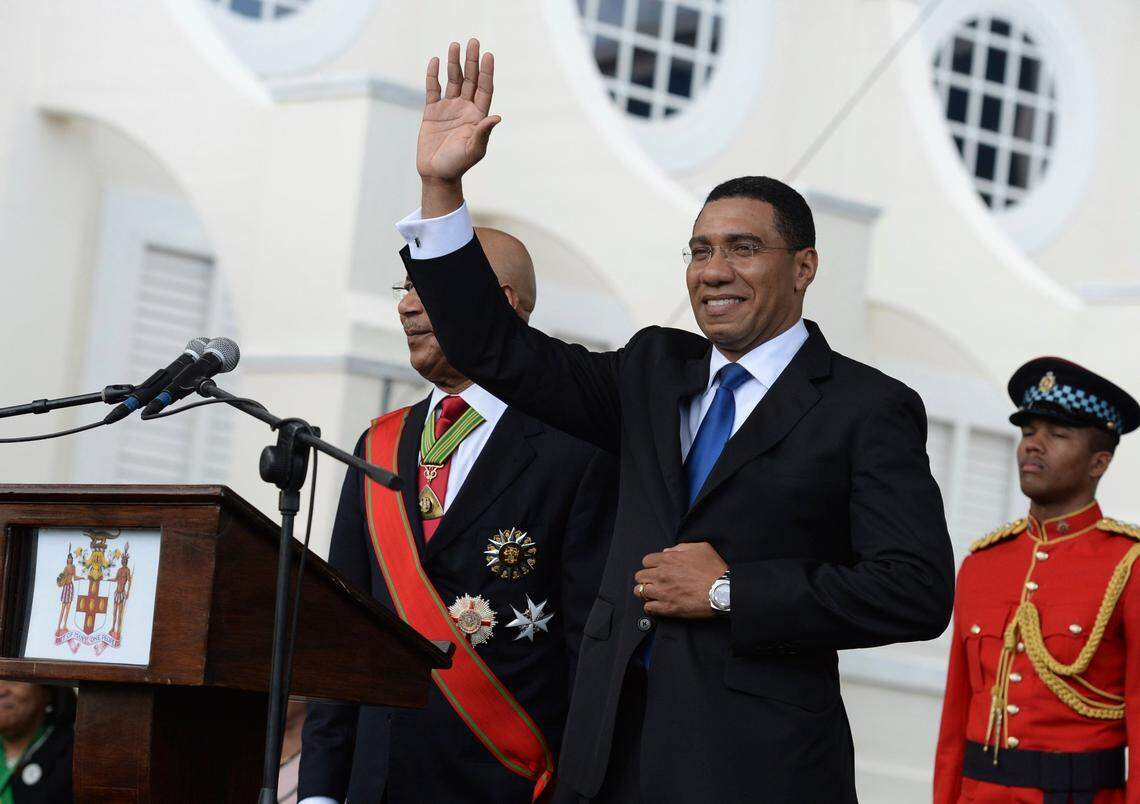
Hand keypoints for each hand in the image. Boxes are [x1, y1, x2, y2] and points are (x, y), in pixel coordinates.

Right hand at [418, 39, 500, 184]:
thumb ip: (483, 133)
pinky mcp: (432, 111)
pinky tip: (435, 61)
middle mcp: (464, 109)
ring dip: (454, 63)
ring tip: (454, 45)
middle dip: (471, 61)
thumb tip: (497, 117)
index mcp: (477, 116)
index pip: (484, 89)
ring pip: (452, 80)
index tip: (488, 55)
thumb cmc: (458, 165)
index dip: (486, 72)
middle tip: (473, 41)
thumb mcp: (474, 150)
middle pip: (470, 80)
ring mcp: (448, 108)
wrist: (437, 174)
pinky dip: (433, 75)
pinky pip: (433, 89)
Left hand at [633, 542, 727, 618]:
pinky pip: (648, 607)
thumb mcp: (701, 548)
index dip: (651, 565)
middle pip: (640, 576)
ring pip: (640, 591)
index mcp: (668, 559)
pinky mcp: (668, 607)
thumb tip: (668, 551)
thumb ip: (681, 547)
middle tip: (653, 581)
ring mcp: (663, 592)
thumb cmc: (714, 570)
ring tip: (652, 593)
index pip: (646, 561)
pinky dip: (650, 607)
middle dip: (646, 578)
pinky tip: (655, 606)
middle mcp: (662, 575)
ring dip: (645, 592)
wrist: (722, 591)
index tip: (656, 569)